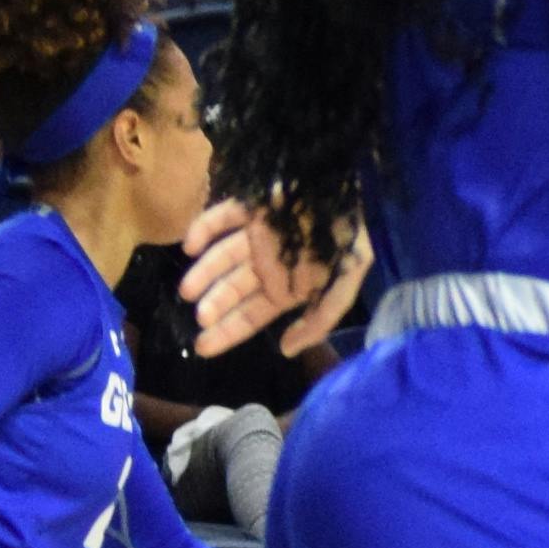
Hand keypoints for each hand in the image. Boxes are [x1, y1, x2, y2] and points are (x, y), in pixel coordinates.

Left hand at [177, 196, 368, 357]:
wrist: (360, 195)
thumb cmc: (353, 243)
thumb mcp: (343, 288)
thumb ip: (318, 321)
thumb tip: (286, 351)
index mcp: (285, 288)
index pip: (251, 314)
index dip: (228, 331)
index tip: (203, 347)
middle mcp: (267, 265)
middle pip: (232, 289)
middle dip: (216, 304)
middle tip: (201, 316)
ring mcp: (257, 235)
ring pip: (221, 256)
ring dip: (204, 273)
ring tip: (188, 290)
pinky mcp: (252, 206)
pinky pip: (221, 217)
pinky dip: (203, 229)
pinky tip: (191, 246)